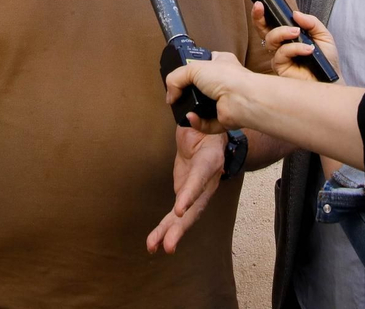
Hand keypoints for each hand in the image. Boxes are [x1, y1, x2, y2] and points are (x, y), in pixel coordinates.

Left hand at [147, 125, 225, 253]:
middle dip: (180, 227)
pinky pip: (176, 217)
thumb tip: (189, 117)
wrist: (208, 138)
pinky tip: (153, 244)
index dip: (190, 194)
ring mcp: (197, 193)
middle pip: (194, 208)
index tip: (179, 210)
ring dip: (170, 233)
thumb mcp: (202, 121)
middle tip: (169, 244)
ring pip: (185, 217)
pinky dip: (164, 230)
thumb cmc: (205, 128)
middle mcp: (206, 182)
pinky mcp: (186, 198)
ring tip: (155, 248)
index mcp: (211, 161)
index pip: (200, 179)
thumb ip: (196, 121)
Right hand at [164, 52, 250, 135]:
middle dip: (188, 93)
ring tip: (184, 108)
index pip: (202, 64)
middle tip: (177, 96)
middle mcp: (223, 81)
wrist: (242, 99)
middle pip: (199, 88)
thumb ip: (175, 78)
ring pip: (201, 108)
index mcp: (220, 63)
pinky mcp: (224, 119)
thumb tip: (170, 95)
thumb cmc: (228, 77)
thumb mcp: (193, 68)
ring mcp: (224, 101)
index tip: (177, 76)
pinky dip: (197, 123)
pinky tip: (192, 117)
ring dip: (191, 110)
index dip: (190, 69)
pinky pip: (206, 124)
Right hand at [254, 4, 343, 83]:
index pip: (271, 24)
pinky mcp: (280, 68)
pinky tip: (307, 49)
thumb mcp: (322, 35)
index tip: (260, 4)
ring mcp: (279, 57)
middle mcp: (280, 46)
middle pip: (263, 31)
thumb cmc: (326, 59)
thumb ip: (311, 22)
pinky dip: (294, 48)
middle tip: (262, 8)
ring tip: (297, 32)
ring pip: (270, 40)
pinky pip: (281, 54)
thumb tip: (295, 13)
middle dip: (259, 18)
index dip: (262, 14)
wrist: (331, 79)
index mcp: (288, 36)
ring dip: (283, 32)